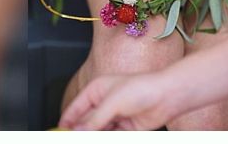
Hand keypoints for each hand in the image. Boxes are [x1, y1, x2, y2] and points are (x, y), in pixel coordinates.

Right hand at [59, 73, 175, 130]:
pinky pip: (111, 135)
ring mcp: (115, 116)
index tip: (59, 131)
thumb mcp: (112, 103)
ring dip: (93, 136)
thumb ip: (94, 119)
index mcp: (96, 90)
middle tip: (72, 138)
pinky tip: (100, 139)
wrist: (167, 97)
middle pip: (86, 121)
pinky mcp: (126, 128)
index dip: (67, 120)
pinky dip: (105, 138)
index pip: (75, 107)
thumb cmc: (142, 88)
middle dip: (79, 131)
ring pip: (98, 130)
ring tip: (87, 139)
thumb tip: (78, 130)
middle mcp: (104, 103)